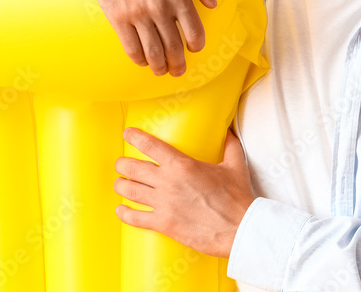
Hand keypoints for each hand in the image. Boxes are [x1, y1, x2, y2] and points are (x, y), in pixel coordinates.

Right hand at [80, 0, 216, 76]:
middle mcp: (159, 8)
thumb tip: (212, 3)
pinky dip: (139, 59)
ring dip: (159, 66)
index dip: (196, 45)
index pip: (194, 31)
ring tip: (162, 70)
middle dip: (178, 64)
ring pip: (153, 52)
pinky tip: (143, 60)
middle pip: (173, 47)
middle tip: (179, 69)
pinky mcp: (117, 17)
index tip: (194, 48)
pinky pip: (131, 47)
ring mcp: (137, 14)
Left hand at [113, 127, 254, 258]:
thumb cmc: (237, 197)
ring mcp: (164, 204)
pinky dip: (124, 213)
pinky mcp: (164, 224)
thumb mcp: (235, 165)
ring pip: (129, 191)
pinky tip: (121, 210)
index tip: (127, 133)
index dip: (134, 137)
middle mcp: (168, 182)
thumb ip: (229, 146)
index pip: (150, 146)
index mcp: (182, 165)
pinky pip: (135, 218)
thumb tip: (229, 132)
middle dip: (122, 164)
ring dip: (121, 186)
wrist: (240, 228)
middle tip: (121, 164)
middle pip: (133, 168)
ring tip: (120, 183)